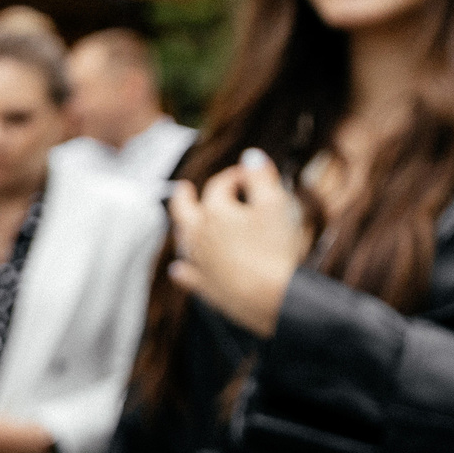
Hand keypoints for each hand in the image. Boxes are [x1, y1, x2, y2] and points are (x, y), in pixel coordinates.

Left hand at [167, 149, 311, 337]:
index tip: (248, 175)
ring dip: (184, 229)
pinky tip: (178, 268)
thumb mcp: (275, 205)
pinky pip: (187, 275)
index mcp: (214, 212)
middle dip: (184, 196)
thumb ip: (261, 177)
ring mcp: (198, 262)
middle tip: (184, 188)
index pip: (220, 185)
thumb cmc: (275, 248)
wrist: (272, 297)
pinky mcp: (204, 287)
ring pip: (183, 240)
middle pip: (183, 210)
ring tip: (185, 224)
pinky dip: (182, 269)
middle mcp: (198, 235)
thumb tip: (251, 156)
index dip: (235, 176)